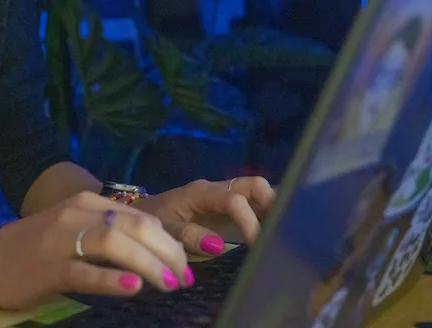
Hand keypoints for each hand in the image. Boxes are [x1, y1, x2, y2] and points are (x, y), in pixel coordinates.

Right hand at [0, 191, 192, 310]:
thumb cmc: (34, 250)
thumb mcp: (73, 230)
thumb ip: (108, 232)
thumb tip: (154, 248)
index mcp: (85, 203)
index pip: (139, 216)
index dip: (168, 239)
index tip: (185, 264)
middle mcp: (76, 214)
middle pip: (134, 226)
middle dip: (166, 252)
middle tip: (184, 277)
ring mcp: (60, 240)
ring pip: (114, 243)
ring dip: (148, 263)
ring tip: (168, 283)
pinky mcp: (47, 268)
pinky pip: (84, 271)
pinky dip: (112, 278)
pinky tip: (133, 287)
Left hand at [134, 177, 275, 256]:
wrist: (147, 214)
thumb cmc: (157, 220)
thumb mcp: (166, 230)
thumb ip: (188, 236)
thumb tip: (217, 244)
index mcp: (202, 192)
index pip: (234, 200)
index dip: (249, 221)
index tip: (257, 245)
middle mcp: (219, 189)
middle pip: (254, 185)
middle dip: (272, 204)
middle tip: (279, 233)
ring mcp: (227, 196)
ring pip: (259, 192)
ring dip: (274, 209)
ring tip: (284, 234)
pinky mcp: (231, 207)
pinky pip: (255, 204)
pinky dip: (268, 215)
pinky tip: (276, 234)